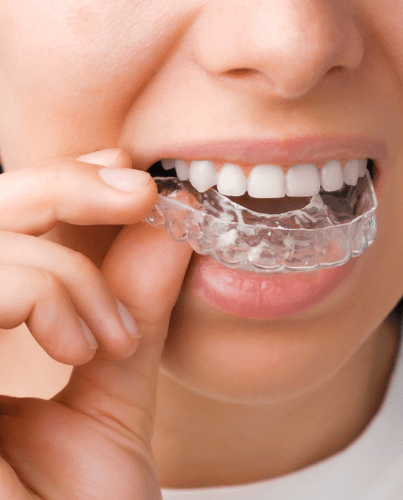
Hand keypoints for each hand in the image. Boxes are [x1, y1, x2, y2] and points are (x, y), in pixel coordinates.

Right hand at [0, 150, 192, 498]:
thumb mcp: (112, 396)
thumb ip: (133, 311)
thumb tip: (170, 225)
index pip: (7, 231)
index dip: (60, 182)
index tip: (127, 174)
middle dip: (62, 184)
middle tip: (141, 192)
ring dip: (62, 266)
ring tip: (108, 332)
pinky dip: (38, 292)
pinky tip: (79, 346)